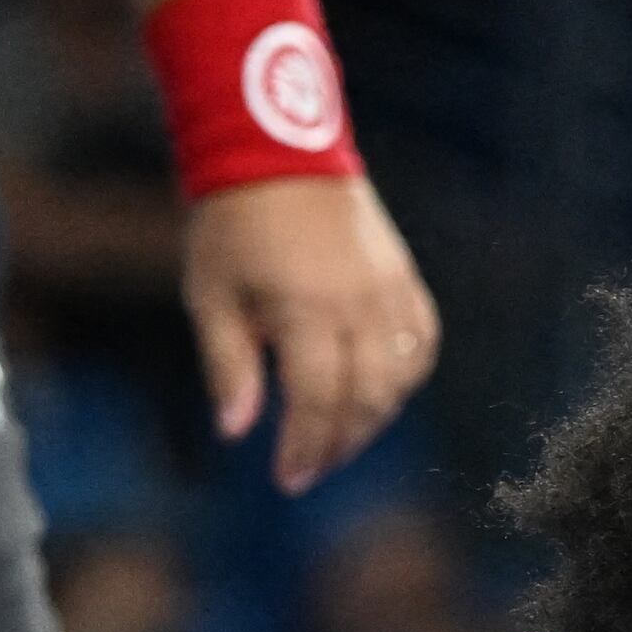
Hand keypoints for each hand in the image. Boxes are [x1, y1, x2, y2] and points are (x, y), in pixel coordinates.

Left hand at [185, 175, 439, 491]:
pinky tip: (378, 394)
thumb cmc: (233, 226)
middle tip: (309, 467)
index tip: (287, 479)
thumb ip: (228, 366)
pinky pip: (420, 345)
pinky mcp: (404, 279)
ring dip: (372, 418)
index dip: (305, 447)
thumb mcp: (211, 296)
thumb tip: (237, 432)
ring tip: (338, 435)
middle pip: (366, 399)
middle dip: (338, 443)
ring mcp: (389, 291)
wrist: (278, 152)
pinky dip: (404, 379)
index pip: (317, 400)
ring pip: (400, 379)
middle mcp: (358, 304)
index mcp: (305, 308)